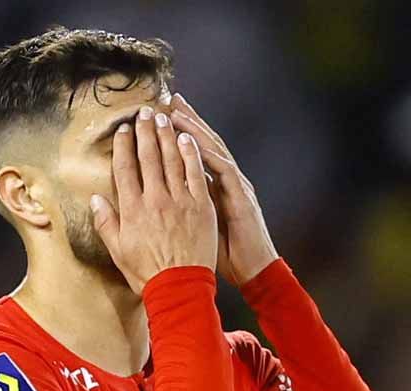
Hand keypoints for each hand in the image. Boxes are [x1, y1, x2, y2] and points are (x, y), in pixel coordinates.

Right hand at [91, 105, 217, 294]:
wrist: (180, 287)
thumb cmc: (148, 273)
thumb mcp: (118, 251)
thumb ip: (106, 223)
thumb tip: (95, 200)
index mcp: (132, 209)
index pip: (126, 168)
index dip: (124, 145)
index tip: (124, 130)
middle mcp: (155, 200)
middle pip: (148, 157)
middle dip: (145, 131)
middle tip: (144, 112)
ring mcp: (180, 201)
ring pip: (172, 160)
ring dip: (167, 135)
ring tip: (163, 117)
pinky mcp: (201, 206)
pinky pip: (195, 173)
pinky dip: (191, 154)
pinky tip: (187, 138)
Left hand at [169, 94, 277, 285]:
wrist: (254, 271)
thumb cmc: (225, 254)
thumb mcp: (199, 225)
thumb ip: (185, 206)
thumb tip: (161, 194)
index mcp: (213, 187)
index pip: (192, 154)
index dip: (177, 134)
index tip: (156, 118)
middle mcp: (225, 181)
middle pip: (203, 144)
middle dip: (186, 121)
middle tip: (168, 100)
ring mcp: (236, 187)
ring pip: (213, 151)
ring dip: (195, 130)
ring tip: (177, 111)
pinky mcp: (242, 198)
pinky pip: (225, 171)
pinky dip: (210, 154)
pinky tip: (196, 141)